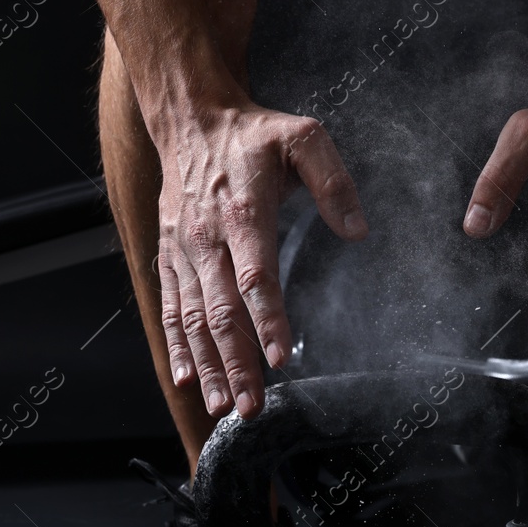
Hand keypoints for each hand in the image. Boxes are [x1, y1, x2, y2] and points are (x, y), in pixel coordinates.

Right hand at [154, 102, 366, 418]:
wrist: (190, 119)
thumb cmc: (251, 134)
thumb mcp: (303, 137)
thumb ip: (333, 180)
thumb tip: (357, 230)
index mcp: (243, 212)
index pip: (256, 276)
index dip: (268, 320)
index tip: (282, 357)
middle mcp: (207, 238)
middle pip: (221, 312)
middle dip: (237, 364)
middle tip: (251, 407)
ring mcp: (184, 251)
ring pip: (193, 319)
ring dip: (209, 366)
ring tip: (223, 406)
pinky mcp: (170, 257)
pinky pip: (171, 308)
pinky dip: (177, 346)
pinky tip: (186, 378)